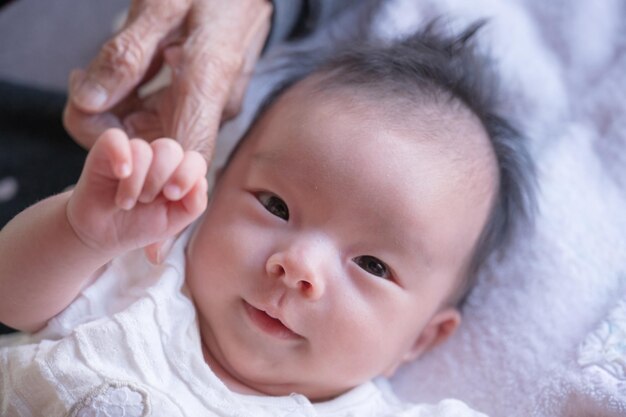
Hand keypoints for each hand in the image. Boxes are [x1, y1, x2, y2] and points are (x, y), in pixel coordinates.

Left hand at [63, 0, 271, 158]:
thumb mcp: (162, 6)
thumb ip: (125, 54)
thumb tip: (89, 101)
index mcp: (206, 83)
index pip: (188, 158)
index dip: (153, 175)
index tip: (113, 159)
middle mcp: (211, 109)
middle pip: (157, 148)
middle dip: (109, 127)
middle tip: (83, 83)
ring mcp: (207, 111)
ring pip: (152, 136)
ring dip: (115, 114)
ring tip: (98, 72)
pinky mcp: (200, 108)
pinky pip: (159, 121)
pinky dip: (130, 106)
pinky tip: (119, 76)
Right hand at [66, 129, 207, 259]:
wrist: (102, 235)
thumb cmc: (140, 225)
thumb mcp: (173, 223)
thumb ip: (194, 205)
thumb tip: (201, 182)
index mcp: (178, 172)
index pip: (194, 160)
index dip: (187, 175)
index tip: (172, 196)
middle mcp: (157, 158)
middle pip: (170, 149)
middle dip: (159, 179)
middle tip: (145, 201)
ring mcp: (132, 151)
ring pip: (143, 149)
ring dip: (136, 182)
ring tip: (125, 202)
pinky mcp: (106, 149)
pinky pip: (115, 138)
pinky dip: (121, 156)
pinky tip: (120, 174)